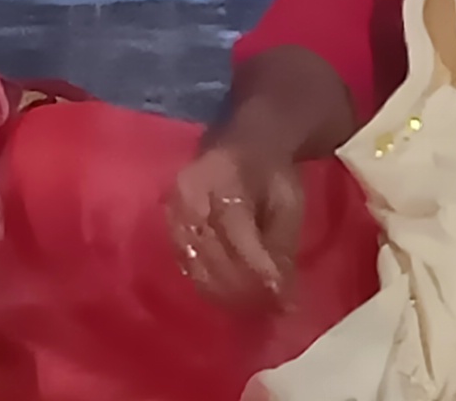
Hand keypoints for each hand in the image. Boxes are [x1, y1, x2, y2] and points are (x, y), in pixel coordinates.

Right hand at [164, 136, 307, 313]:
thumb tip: (282, 298)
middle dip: (242, 289)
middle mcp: (188, 193)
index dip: (258, 269)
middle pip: (210, 252)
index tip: (281, 300)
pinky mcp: (168, 225)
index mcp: (222, 177)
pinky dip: (208, 284)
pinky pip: (185, 263)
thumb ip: (281, 248)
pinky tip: (230, 295)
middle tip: (269, 309)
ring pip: (194, 263)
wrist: (243, 146)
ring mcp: (172, 210)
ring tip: (252, 307)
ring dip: (224, 292)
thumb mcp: (287, 203)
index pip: (236, 230)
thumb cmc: (270, 174)